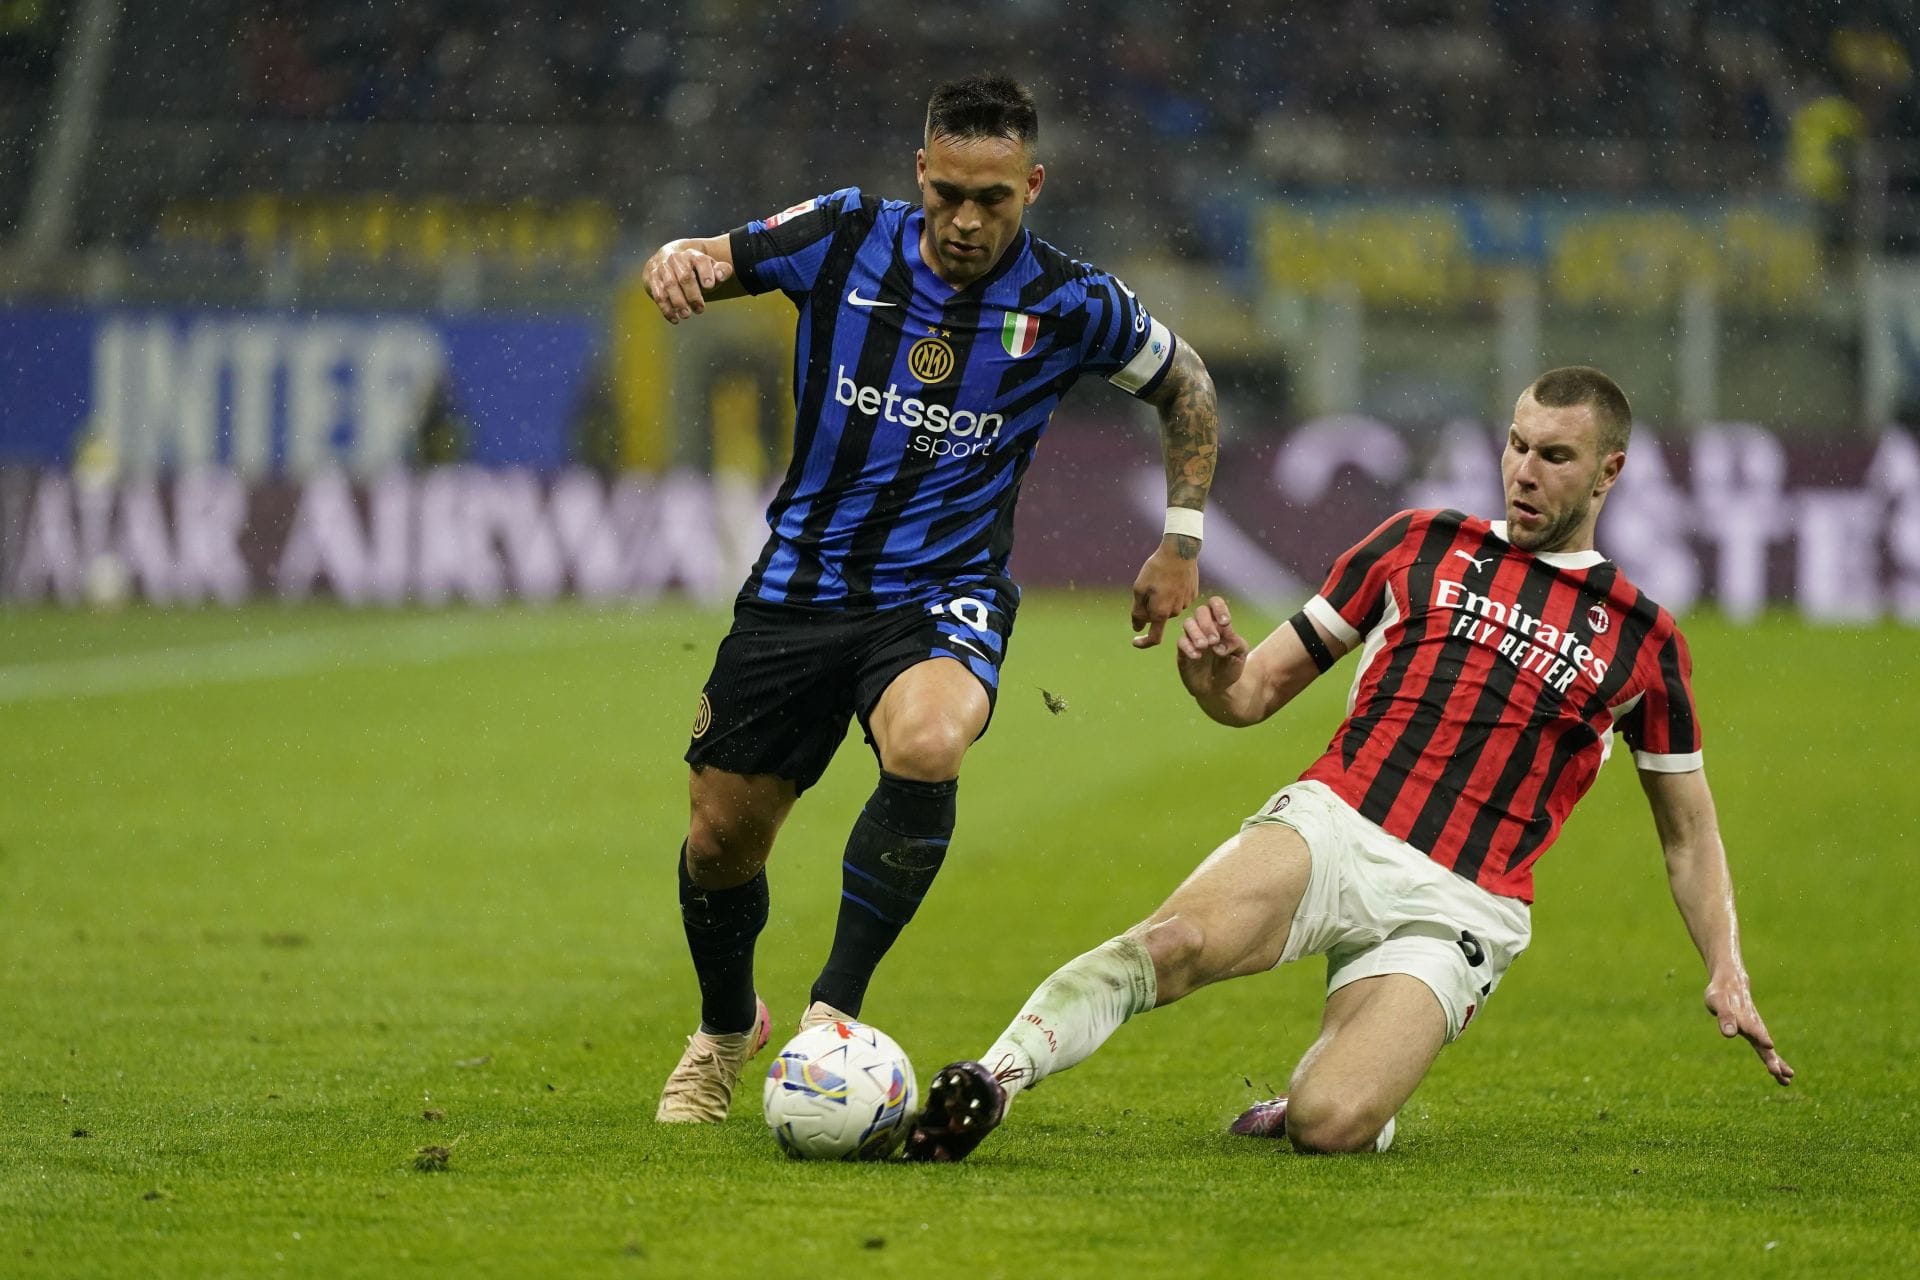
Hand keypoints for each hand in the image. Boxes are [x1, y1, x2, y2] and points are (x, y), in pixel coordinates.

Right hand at [645, 243, 733, 322]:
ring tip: (686, 315)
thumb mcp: (709, 267)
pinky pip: (658, 294)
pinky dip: (666, 308)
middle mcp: (676, 259)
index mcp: (693, 255)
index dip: (706, 273)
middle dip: (693, 295)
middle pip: (685, 277)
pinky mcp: (652, 278)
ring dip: (678, 302)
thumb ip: (721, 271)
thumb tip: (721, 276)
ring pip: (670, 285)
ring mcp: (663, 268)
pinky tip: (675, 319)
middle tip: (700, 309)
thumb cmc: (693, 268)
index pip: (701, 261)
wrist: (666, 259)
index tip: (710, 286)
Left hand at [1130, 538, 1199, 648]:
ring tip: (1160, 578)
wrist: (1180, 551)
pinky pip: (1177, 599)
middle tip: (1146, 587)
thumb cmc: (1156, 569)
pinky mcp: (1192, 595)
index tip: (1134, 641)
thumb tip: (1137, 628)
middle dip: (1149, 608)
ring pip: (1167, 607)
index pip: (1154, 638)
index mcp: (1161, 612)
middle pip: (1157, 617)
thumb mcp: (1139, 588)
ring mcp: (1185, 603)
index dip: (1144, 643)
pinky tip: (1171, 577)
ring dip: (1160, 599)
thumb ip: (1138, 612)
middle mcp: (1175, 612)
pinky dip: (1171, 593)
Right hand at [1176, 596, 1247, 696]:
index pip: (1215, 603)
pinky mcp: (1183, 651)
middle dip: (1207, 623)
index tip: (1225, 623)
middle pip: (1201, 611)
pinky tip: (1197, 656)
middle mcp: (1205, 627)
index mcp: (1220, 623)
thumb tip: (1220, 640)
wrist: (1220, 689)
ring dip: (1196, 633)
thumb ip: (1235, 642)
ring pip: (1188, 623)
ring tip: (1205, 646)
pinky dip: (1188, 647)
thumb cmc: (1231, 667)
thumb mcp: (1240, 654)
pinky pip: (1181, 641)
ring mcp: (1193, 638)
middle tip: (1214, 640)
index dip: (1219, 608)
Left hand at [1705, 971, 1792, 1085]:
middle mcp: (1754, 1026)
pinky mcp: (1754, 1034)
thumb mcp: (1718, 1002)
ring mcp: (1756, 1031)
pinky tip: (1779, 1075)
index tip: (1769, 1046)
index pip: (1753, 1029)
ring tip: (1788, 1080)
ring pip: (1768, 1050)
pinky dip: (1772, 1061)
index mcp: (1745, 1018)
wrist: (1731, 984)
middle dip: (1771, 1059)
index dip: (1760, 1036)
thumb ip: (1724, 1017)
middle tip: (1780, 1073)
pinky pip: (1764, 1050)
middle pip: (1763, 1045)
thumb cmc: (1721, 993)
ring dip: (1777, 1064)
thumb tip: (1729, 1034)